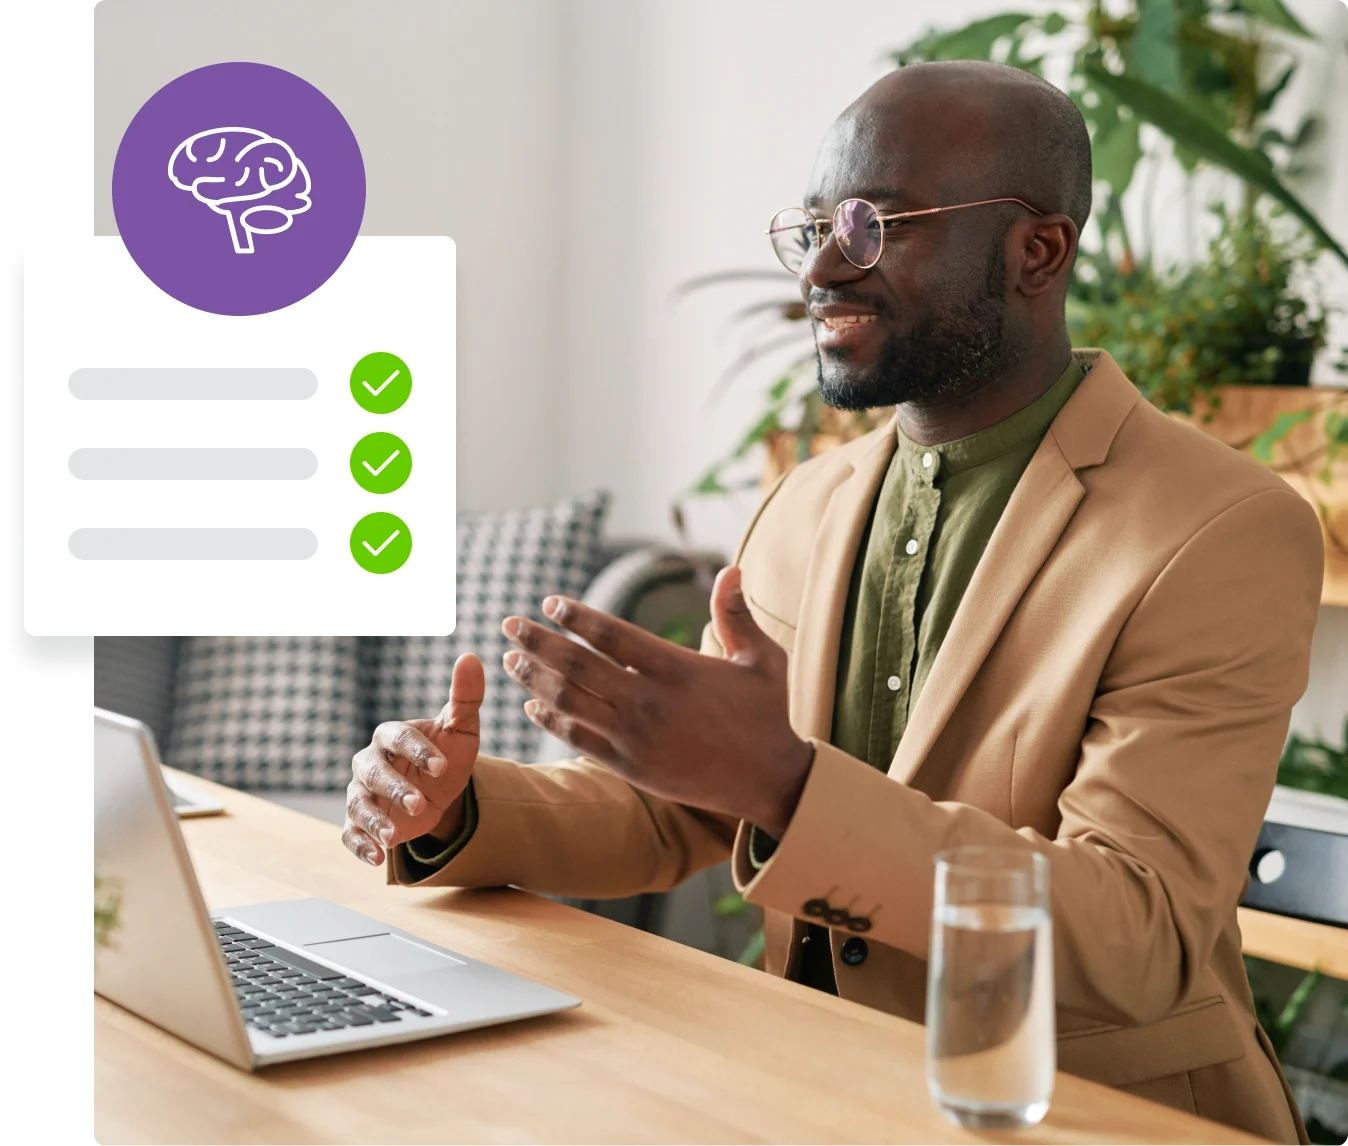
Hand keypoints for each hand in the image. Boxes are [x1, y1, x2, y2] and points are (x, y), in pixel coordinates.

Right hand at [342, 653, 483, 866]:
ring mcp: (362, 792)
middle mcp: (370, 761)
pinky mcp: (359, 821)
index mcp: (393, 735)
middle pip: (372, 771)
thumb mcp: (462, 729)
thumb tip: (471, 657)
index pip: (398, 737)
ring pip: (358, 803)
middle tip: (419, 803)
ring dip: (373, 820)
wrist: (441, 793)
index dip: (418, 751)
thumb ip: (465, 696)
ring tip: (391, 837)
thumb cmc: (448, 755)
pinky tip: (376, 857)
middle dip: (394, 788)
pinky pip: (350, 832)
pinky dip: (359, 845)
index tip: (442, 766)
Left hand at [500, 565, 813, 836]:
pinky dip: (551, 719)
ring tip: (511, 658)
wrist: (770, 781)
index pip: (612, 635)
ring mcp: (637, 737)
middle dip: (538, 641)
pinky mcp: (631, 767)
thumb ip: (736, 615)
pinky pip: (579, 739)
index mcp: (678, 669)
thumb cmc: (766, 714)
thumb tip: (731, 568)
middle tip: (510, 623)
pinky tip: (533, 704)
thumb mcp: (762, 659)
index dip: (576, 617)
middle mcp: (650, 702)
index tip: (549, 602)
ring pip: (570, 701)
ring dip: (535, 678)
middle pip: (578, 665)